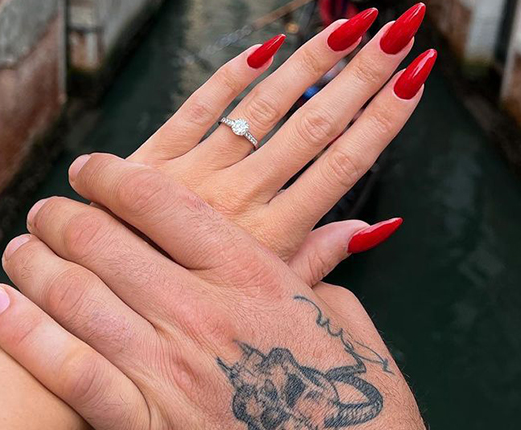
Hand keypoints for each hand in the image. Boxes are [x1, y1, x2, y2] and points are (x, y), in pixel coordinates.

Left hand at [0, 156, 488, 429]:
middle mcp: (204, 314)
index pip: (162, 203)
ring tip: (16, 251)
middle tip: (45, 214)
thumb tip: (327, 238)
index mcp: (255, 278)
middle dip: (61, 217)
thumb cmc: (360, 420)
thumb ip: (317, 275)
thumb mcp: (348, 329)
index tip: (89, 170)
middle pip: (103, 241)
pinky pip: (66, 370)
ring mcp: (169, 373)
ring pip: (75, 297)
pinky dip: (22, 332)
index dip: (112, 177)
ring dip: (32, 265)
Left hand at [124, 4, 433, 280]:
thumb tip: (375, 229)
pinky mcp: (150, 160)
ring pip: (262, 108)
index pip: (341, 167)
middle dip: (363, 75)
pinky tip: (268, 45)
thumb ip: (316, 259)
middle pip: (312, 127)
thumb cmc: (191, 308)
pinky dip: (229, 75)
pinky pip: (196, 108)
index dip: (383, 119)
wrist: (104, 305)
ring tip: (352, 24)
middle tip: (401, 28)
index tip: (416, 78)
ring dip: (310, 62)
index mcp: (270, 239)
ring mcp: (193, 177)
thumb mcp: (261, 302)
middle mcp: (237, 202)